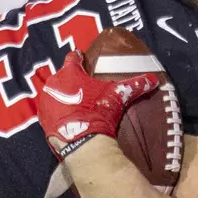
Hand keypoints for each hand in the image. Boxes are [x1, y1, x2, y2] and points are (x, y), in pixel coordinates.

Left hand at [37, 51, 161, 159]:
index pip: (72, 58)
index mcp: (70, 73)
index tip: (80, 55)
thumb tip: (155, 79)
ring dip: (60, 94)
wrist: (82, 142)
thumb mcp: (118, 96)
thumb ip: (135, 85)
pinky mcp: (42, 118)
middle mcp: (54, 83)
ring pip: (53, 92)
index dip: (78, 56)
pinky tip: (64, 115)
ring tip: (72, 99)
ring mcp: (46, 101)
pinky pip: (48, 109)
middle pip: (61, 75)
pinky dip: (55, 110)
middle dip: (69, 77)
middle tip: (79, 82)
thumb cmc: (98, 112)